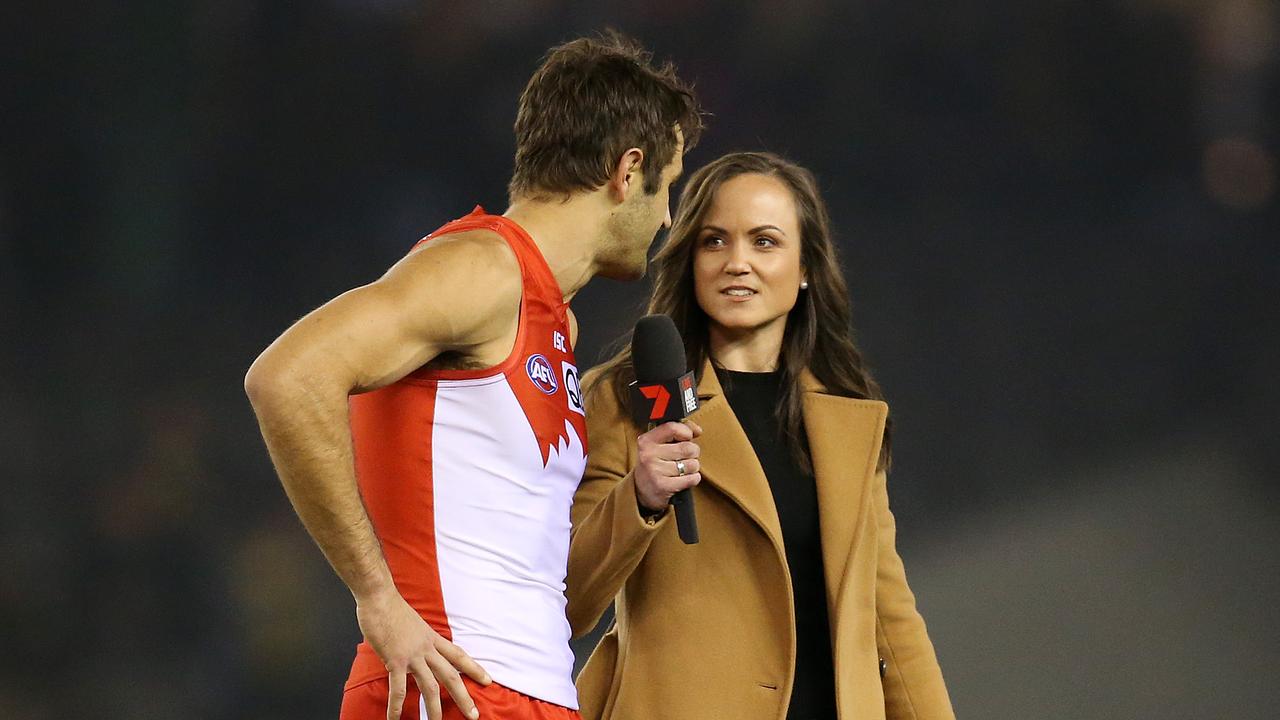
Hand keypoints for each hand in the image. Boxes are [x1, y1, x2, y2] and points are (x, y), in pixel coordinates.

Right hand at [357, 589, 491, 719]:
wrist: (379, 596)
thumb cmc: (391, 607)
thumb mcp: (414, 624)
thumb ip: (417, 639)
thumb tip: (415, 650)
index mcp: (432, 638)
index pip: (459, 655)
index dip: (474, 669)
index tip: (488, 680)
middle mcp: (426, 648)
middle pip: (451, 675)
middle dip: (463, 697)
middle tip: (473, 714)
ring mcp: (412, 655)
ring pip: (429, 686)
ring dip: (434, 708)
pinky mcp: (396, 660)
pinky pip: (398, 688)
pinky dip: (397, 706)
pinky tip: (395, 719)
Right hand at [634, 420, 702, 512]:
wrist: (642, 490)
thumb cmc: (654, 464)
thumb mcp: (658, 444)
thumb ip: (677, 432)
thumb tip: (697, 430)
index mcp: (646, 441)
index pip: (672, 428)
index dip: (686, 431)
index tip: (687, 437)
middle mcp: (648, 455)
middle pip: (688, 448)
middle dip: (692, 453)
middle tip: (683, 457)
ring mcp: (655, 471)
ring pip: (693, 464)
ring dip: (692, 468)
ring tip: (681, 469)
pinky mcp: (663, 486)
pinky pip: (692, 479)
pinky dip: (693, 479)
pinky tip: (683, 479)